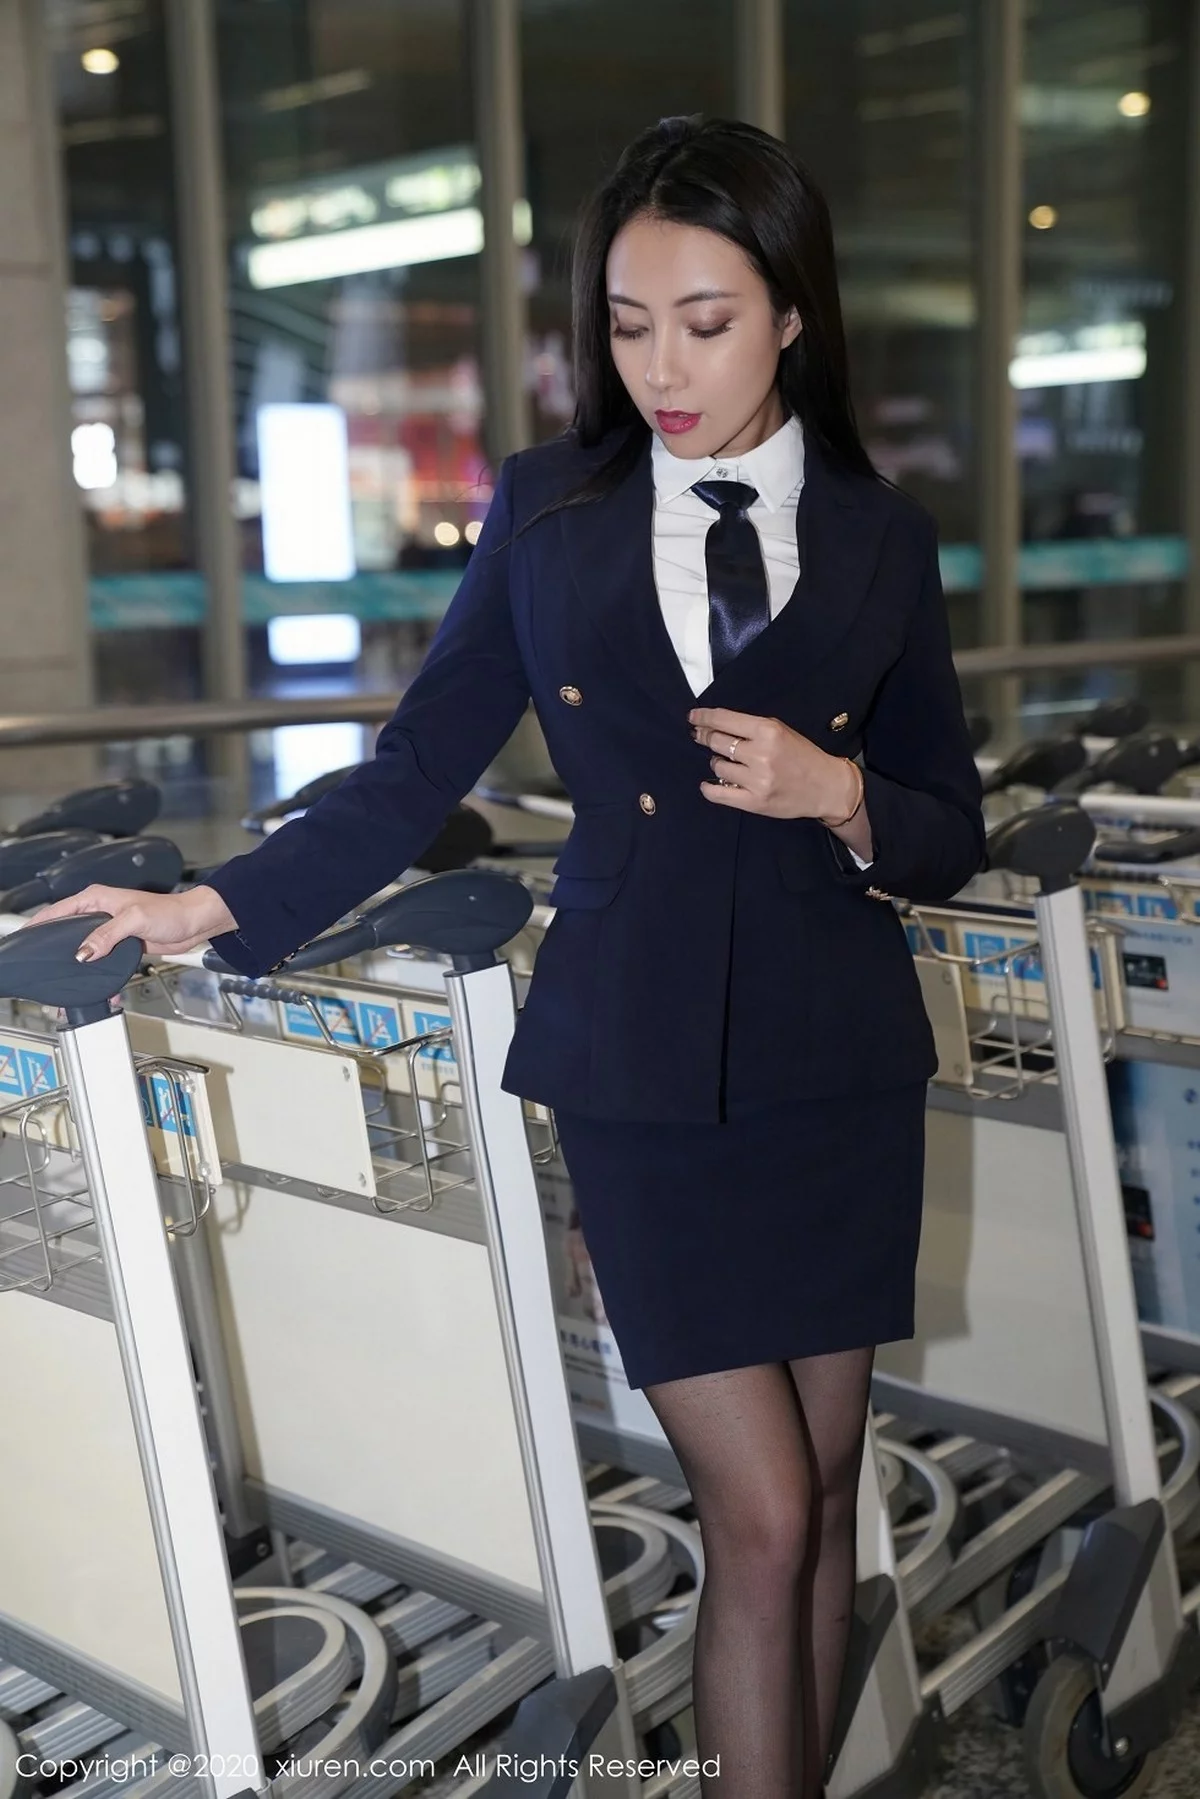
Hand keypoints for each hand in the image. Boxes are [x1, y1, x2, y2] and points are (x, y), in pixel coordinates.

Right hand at [29, 884, 238, 962]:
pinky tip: (94, 984)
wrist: (193, 924)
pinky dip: (97, 972)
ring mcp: (109, 930)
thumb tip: (82, 951)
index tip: (24, 938)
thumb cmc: (170, 911)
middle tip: (43, 966)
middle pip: (66, 930)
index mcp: (96, 898)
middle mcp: (99, 912)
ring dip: (76, 963)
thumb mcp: (134, 920)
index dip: (40, 924)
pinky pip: (101, 959)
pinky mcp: (119, 945)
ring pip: (83, 947)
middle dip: (54, 947)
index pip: (58, 910)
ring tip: (64, 979)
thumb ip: (107, 935)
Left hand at [689, 707, 858, 820]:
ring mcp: (756, 780)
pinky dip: (709, 787)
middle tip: (700, 736)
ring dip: (716, 762)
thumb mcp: (781, 731)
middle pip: (716, 742)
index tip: (692, 718)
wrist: (825, 787)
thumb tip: (715, 725)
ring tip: (727, 763)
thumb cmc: (802, 755)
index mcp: (768, 731)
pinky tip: (709, 783)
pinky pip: (718, 793)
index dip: (703, 718)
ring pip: (717, 766)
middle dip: (705, 737)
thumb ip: (751, 728)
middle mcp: (760, 754)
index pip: (724, 720)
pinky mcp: (754, 802)